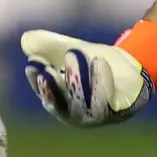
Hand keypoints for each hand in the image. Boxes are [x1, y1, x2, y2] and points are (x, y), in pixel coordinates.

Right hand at [20, 30, 154, 127]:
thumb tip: (26, 39)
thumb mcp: (71, 50)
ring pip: (84, 103)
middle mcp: (76, 114)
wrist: (130, 67)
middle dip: (55, 84)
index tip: (33, 64)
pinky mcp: (119, 111)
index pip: (44, 94)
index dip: (36, 81)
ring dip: (78, 80)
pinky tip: (98, 61)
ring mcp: (97, 116)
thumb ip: (49, 45)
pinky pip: (108, 102)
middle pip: (61, 103)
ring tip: (74, 54)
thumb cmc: (95, 63)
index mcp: (60, 102)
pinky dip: (101, 82)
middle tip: (49, 67)